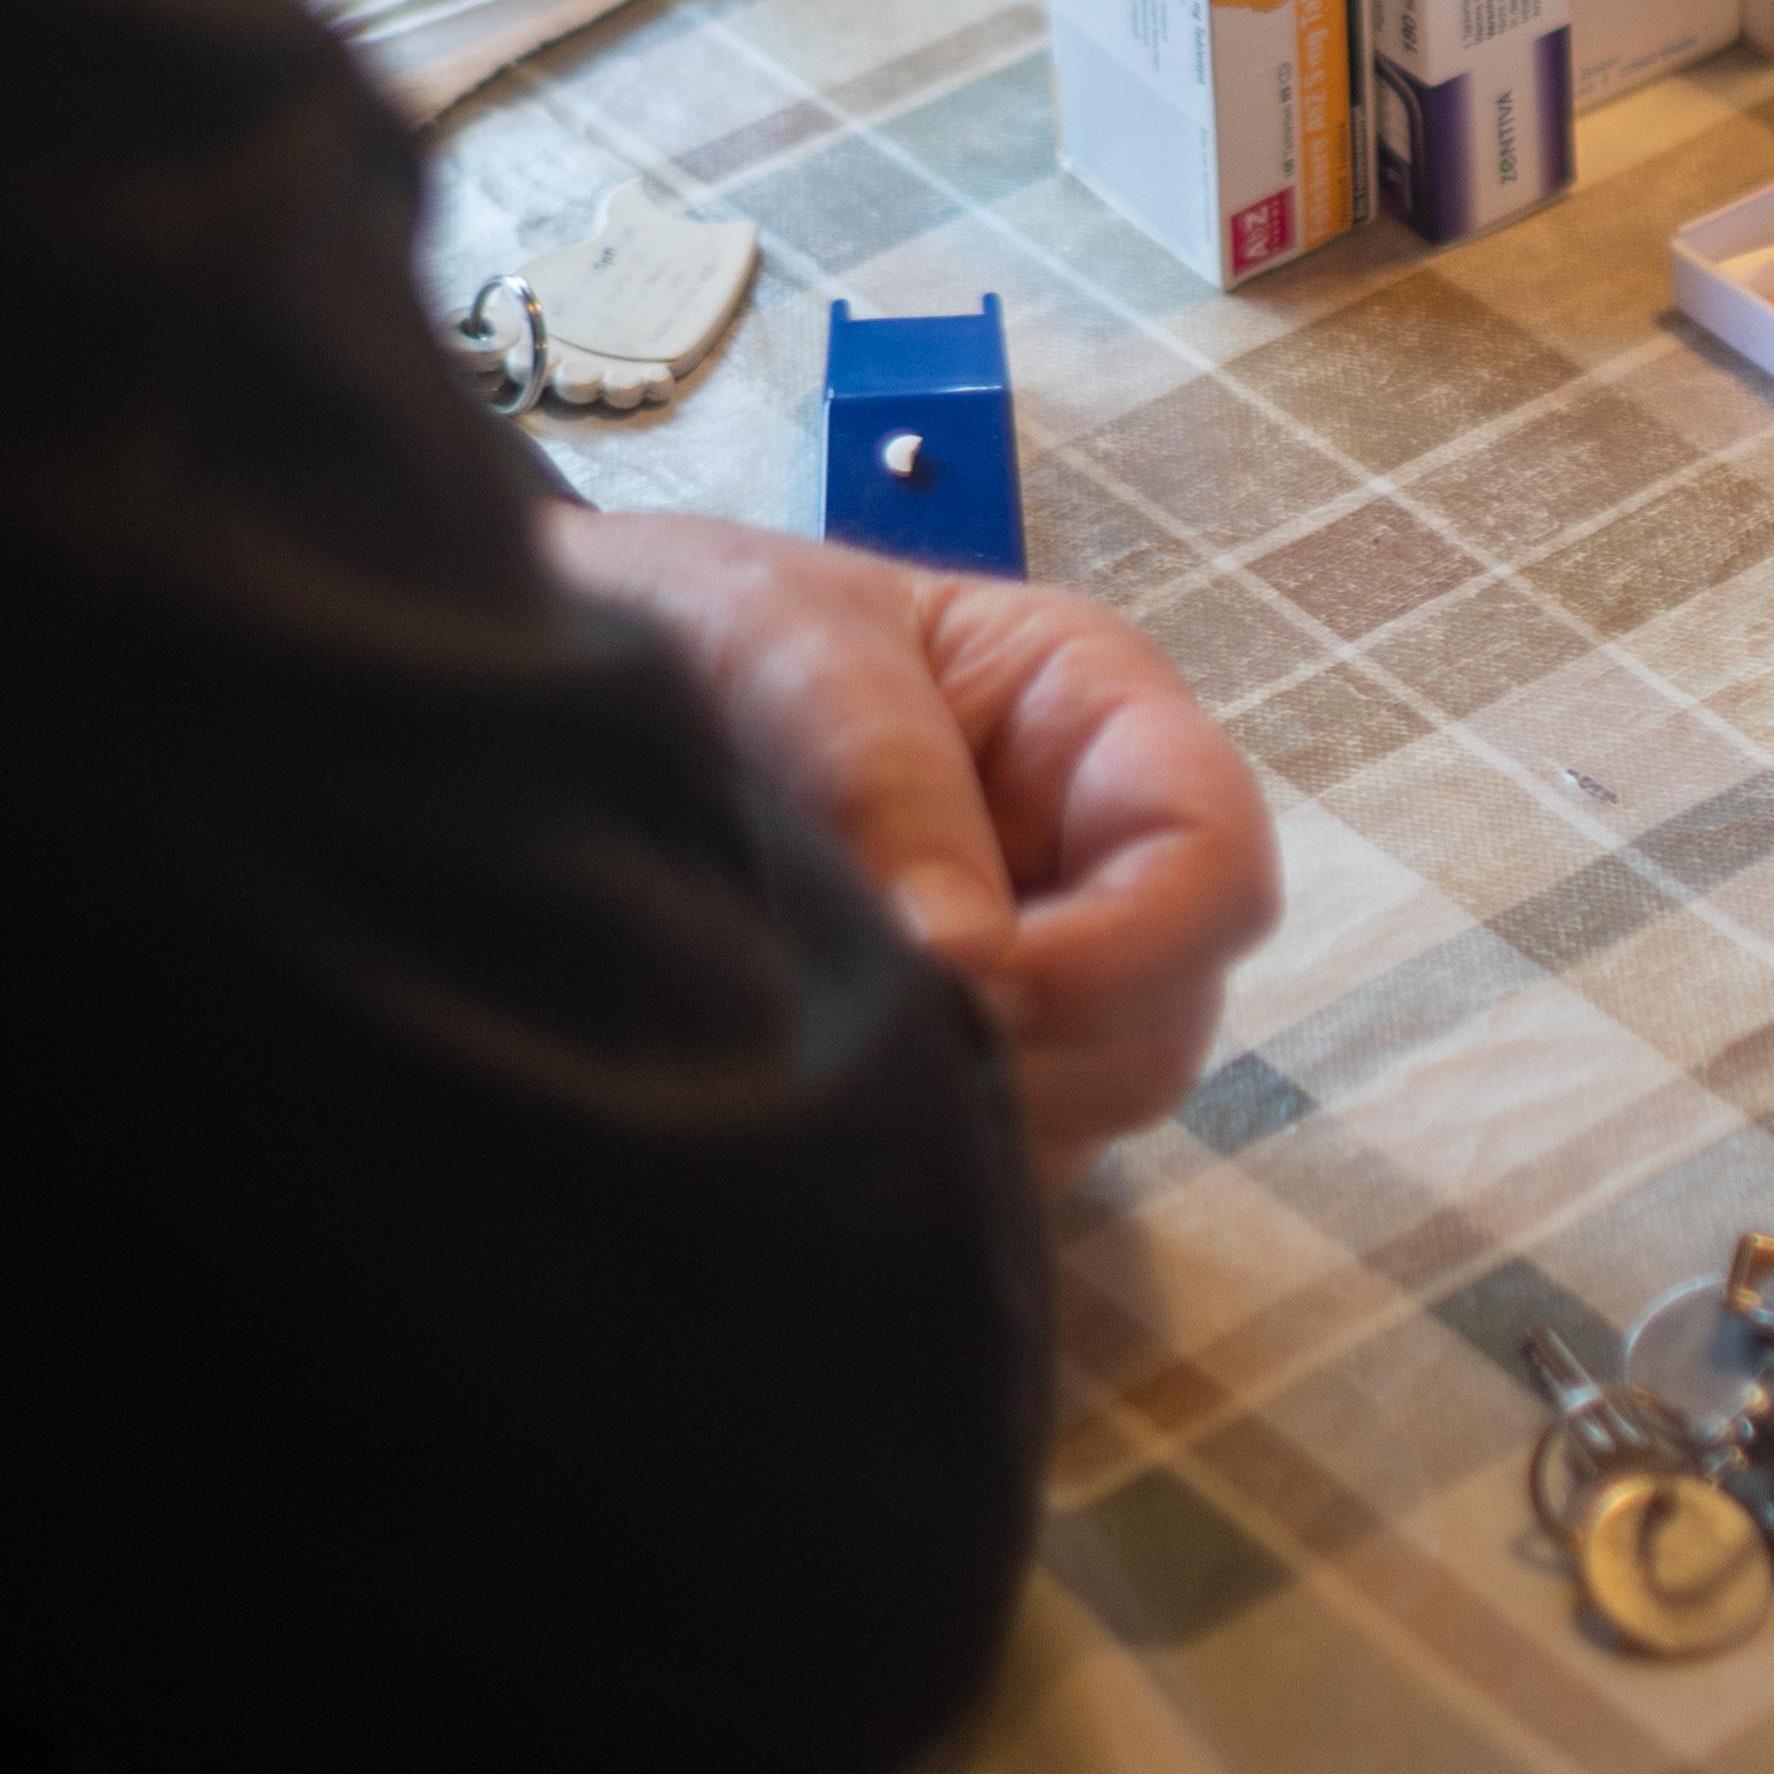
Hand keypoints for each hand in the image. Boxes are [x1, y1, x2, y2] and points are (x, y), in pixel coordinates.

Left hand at [550, 512, 1279, 1191]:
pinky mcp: (962, 1059)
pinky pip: (1003, 1154)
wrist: (560, 697)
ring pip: (1095, 1101)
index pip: (1212, 859)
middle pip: (1169, 1009)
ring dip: (983, 1108)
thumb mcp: (781, 644)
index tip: (981, 979)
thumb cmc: (694, 617)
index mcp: (1094, 722)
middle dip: (1047, 1046)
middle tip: (886, 1031)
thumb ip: (878, 771)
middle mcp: (1090, 859)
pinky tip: (822, 1099)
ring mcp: (1031, 971)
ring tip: (832, 1049)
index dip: (1135, 944)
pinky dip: (928, 1156)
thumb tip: (961, 957)